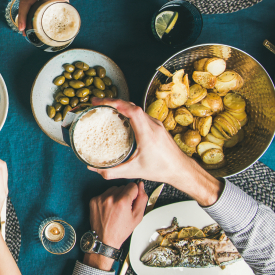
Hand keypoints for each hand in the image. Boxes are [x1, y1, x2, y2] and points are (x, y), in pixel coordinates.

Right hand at [18, 0, 70, 31]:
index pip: (25, 9)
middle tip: (27, 33)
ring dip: (25, 14)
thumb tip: (66, 19)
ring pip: (23, 4)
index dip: (23, 21)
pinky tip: (31, 13)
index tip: (23, 31)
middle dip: (23, 21)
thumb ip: (63, 6)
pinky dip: (27, 8)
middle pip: (22, 8)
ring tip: (28, 26)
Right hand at [88, 99, 222, 205]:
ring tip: (106, 108)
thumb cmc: (161, 169)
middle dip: (113, 102)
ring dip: (121, 106)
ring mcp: (157, 124)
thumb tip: (94, 169)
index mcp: (148, 134)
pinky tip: (121, 118)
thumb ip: (112, 171)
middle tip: (98, 103)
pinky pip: (141, 114)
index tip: (101, 102)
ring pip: (137, 109)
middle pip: (132, 105)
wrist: (181, 170)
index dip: (115, 103)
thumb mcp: (134, 171)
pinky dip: (128, 112)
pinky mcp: (158, 127)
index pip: (132, 110)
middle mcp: (153, 125)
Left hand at [88, 181, 146, 249]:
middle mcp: (110, 198)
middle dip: (126, 195)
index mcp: (122, 201)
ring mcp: (100, 198)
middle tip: (124, 208)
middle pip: (123, 186)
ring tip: (116, 208)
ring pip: (113, 189)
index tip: (132, 201)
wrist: (105, 239)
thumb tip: (141, 185)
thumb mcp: (137, 217)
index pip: (132, 185)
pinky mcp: (94, 200)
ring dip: (116, 195)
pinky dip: (108, 199)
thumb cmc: (121, 230)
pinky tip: (109, 209)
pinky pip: (104, 193)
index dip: (135, 193)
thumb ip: (142, 199)